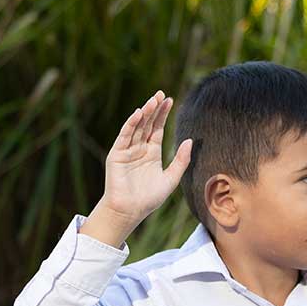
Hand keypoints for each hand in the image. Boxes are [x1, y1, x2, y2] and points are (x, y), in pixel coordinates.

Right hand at [82, 91, 192, 247]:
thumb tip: (190, 140)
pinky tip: (139, 113)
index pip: (157, 128)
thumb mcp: (171, 179)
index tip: (170, 100)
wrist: (130, 211)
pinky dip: (131, 124)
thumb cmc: (149, 198)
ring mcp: (127, 150)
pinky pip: (124, 136)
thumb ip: (181, 160)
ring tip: (152, 100)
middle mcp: (139, 148)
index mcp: (151, 152)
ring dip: (144, 113)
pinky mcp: (116, 154)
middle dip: (154, 109)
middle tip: (161, 94)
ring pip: (136, 127)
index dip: (163, 114)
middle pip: (147, 124)